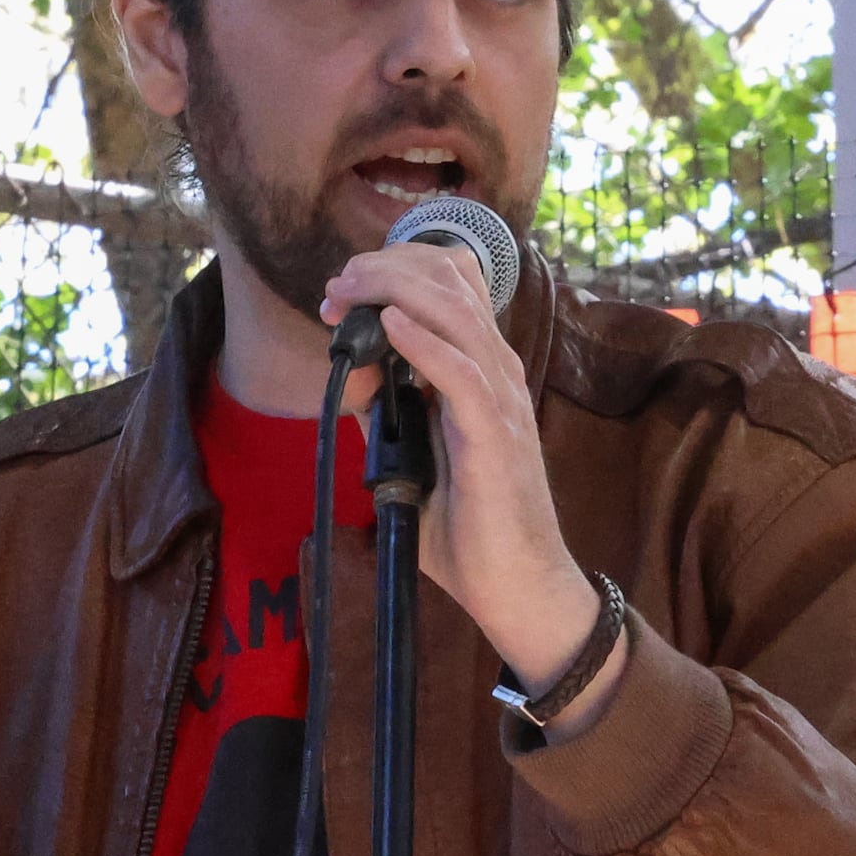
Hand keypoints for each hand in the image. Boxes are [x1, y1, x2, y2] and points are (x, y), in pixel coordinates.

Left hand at [320, 241, 626, 737]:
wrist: (516, 584)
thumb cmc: (469, 527)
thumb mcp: (409, 458)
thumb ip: (384, 414)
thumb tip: (351, 372)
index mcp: (483, 371)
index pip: (453, 286)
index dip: (397, 271)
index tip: (343, 291)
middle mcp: (498, 373)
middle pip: (451, 283)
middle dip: (386, 271)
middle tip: (339, 286)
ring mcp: (502, 400)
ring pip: (455, 314)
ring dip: (394, 293)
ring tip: (351, 293)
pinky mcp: (496, 435)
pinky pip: (461, 373)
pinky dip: (422, 342)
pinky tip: (388, 326)